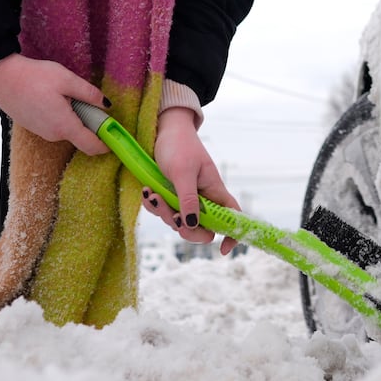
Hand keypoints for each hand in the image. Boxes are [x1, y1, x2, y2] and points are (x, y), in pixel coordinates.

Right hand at [0, 53, 108, 155]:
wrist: (1, 77)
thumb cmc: (33, 77)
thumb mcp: (67, 80)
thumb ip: (89, 94)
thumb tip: (107, 106)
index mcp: (64, 126)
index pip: (92, 146)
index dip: (107, 144)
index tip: (117, 136)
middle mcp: (53, 135)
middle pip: (81, 136)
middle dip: (90, 122)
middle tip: (88, 98)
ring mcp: (42, 132)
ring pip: (68, 129)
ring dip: (75, 116)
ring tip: (65, 93)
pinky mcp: (34, 127)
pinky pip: (56, 125)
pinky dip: (62, 115)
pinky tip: (53, 97)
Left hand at [142, 106, 240, 255]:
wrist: (161, 130)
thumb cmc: (178, 145)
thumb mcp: (182, 173)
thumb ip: (188, 199)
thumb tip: (192, 224)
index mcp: (214, 191)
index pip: (233, 216)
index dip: (232, 234)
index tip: (222, 250)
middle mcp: (203, 197)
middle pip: (200, 227)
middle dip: (183, 226)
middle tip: (171, 216)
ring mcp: (185, 198)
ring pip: (177, 220)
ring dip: (162, 210)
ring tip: (151, 192)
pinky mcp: (170, 195)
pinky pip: (163, 211)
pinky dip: (153, 204)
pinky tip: (147, 190)